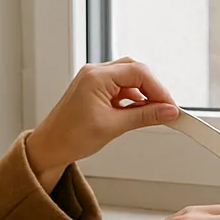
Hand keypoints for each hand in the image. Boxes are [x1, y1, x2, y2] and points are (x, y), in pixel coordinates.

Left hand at [25, 58, 179, 187]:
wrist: (48, 148)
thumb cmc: (69, 138)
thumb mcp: (113, 127)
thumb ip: (144, 116)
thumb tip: (167, 111)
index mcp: (96, 77)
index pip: (138, 72)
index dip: (158, 89)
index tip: (170, 106)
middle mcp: (93, 73)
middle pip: (134, 70)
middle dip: (152, 89)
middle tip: (165, 109)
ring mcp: (92, 80)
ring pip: (127, 78)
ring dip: (142, 94)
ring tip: (152, 113)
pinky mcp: (92, 90)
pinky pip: (118, 87)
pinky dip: (131, 98)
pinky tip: (137, 111)